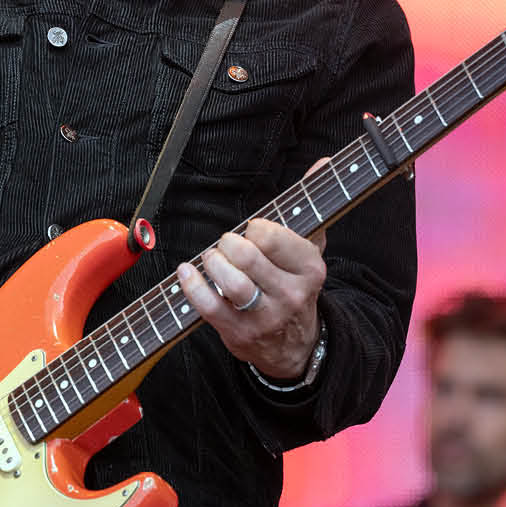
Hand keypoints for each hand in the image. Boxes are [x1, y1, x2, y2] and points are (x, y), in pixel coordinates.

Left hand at [175, 217, 327, 378]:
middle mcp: (291, 293)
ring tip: (213, 259)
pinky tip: (188, 272)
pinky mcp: (240, 332)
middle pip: (247, 256)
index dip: (253, 228)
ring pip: (231, 281)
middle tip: (227, 245)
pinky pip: (209, 306)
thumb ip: (309, 213)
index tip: (251, 232)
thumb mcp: (309, 253)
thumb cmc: (294, 287)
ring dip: (213, 262)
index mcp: (309, 269)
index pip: (271, 237)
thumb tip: (317, 162)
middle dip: (228, 243)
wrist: (295, 345)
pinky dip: (192, 285)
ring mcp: (265, 316)